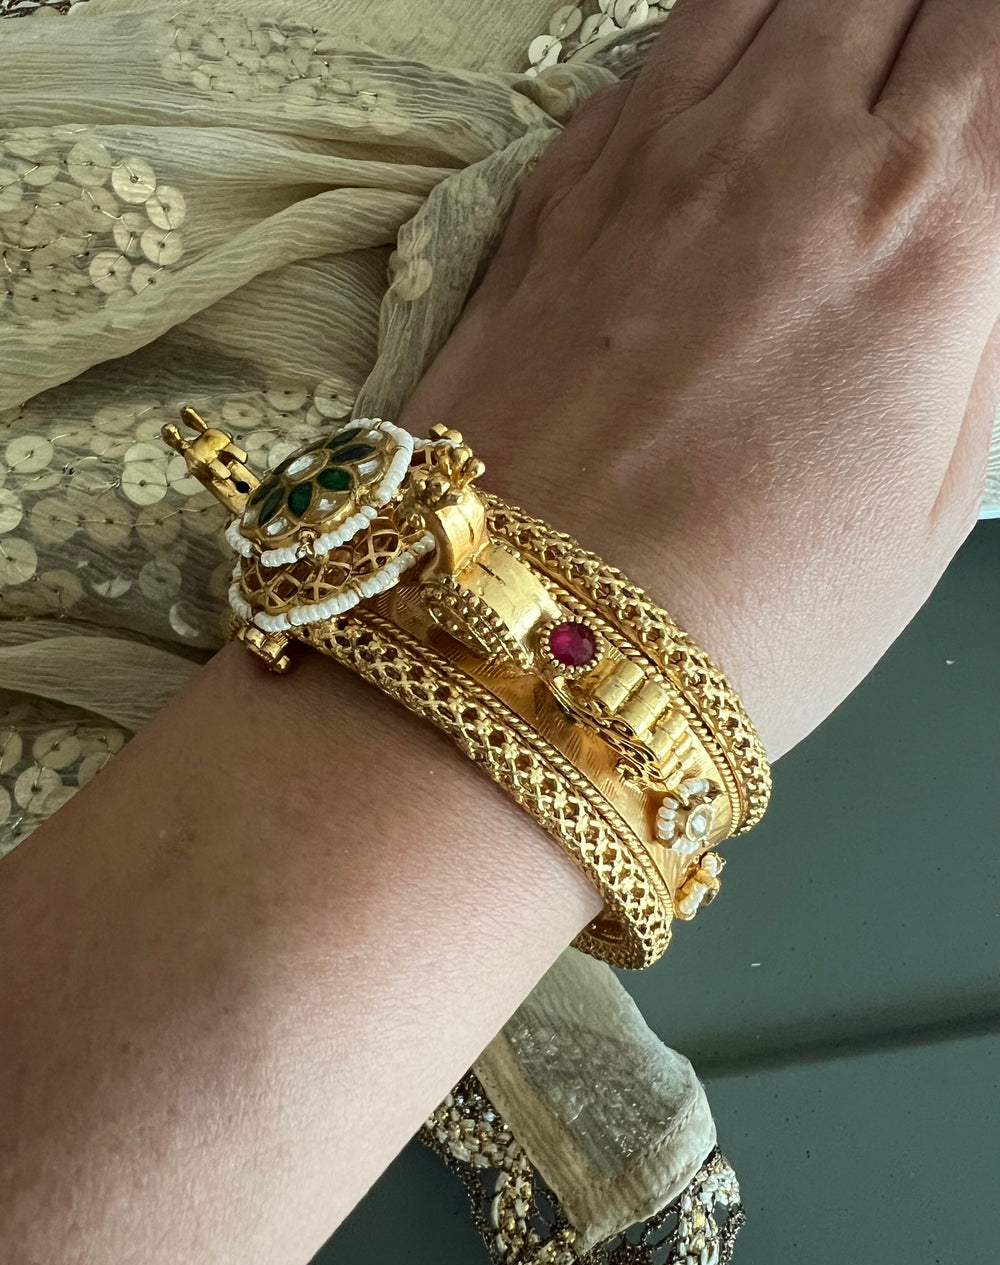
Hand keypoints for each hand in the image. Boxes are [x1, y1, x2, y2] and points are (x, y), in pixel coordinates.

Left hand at [403, 0, 999, 758]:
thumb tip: (979, 246)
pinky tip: (718, 128)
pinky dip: (702, 66)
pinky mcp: (550, 196)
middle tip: (925, 100)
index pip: (999, 28)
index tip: (983, 113)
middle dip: (924, 29)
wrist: (521, 637)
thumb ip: (981, 336)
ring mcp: (650, 159)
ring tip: (834, 86)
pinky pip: (643, 64)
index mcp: (921, 221)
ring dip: (819, 21)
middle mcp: (784, 149)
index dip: (995, 57)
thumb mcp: (932, 502)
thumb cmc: (749, 612)